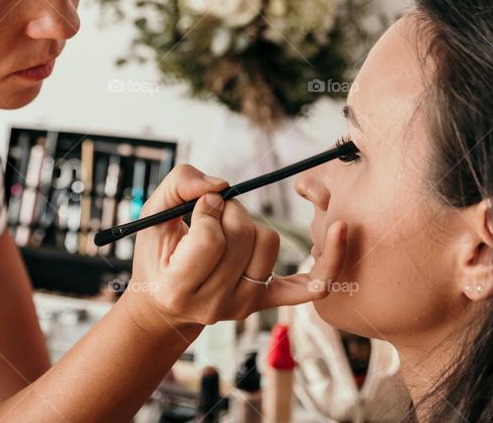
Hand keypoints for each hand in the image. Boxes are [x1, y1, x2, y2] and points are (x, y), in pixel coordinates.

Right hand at [122, 164, 347, 334]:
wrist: (165, 303)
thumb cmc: (158, 253)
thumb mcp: (154, 215)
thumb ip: (180, 186)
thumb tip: (221, 185)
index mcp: (180, 288)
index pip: (211, 239)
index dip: (207, 210)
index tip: (199, 205)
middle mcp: (215, 304)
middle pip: (244, 235)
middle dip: (228, 210)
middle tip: (212, 213)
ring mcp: (244, 306)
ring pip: (269, 243)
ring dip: (251, 224)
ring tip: (228, 230)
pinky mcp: (267, 303)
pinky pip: (308, 286)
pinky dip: (327, 264)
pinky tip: (338, 232)